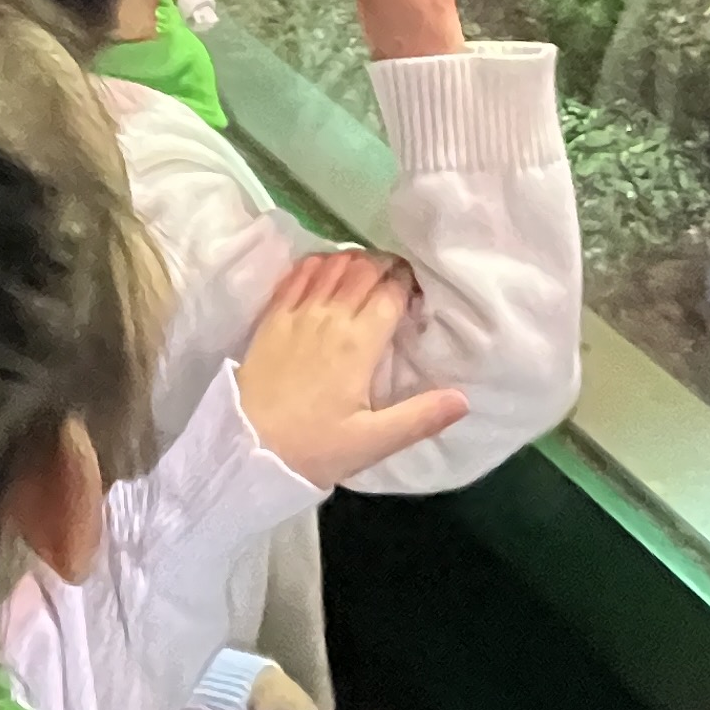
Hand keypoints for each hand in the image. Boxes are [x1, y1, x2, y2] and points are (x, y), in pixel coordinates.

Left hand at [236, 251, 465, 489]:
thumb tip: (465, 399)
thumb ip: (420, 417)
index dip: (408, 284)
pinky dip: (317, 263)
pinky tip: (325, 270)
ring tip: (365, 273)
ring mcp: (297, 313)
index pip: (391, 293)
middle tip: (395, 280)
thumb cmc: (313, 449)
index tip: (416, 293)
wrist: (245, 448)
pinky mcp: (271, 317)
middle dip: (385, 266)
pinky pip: (297, 273)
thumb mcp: (372, 442)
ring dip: (354, 260)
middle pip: (364, 269)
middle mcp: (330, 316)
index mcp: (360, 343)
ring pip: (332, 264)